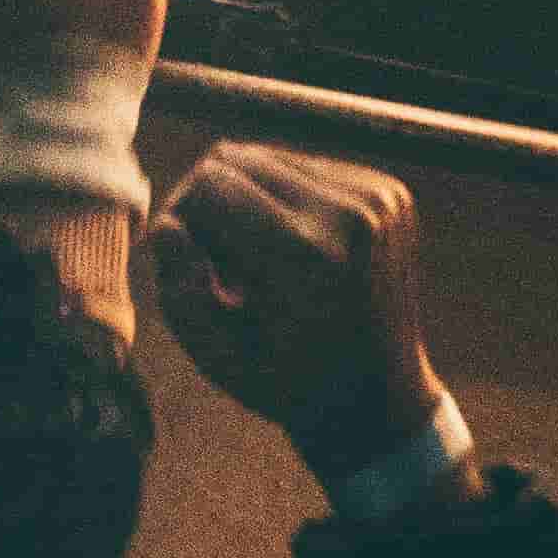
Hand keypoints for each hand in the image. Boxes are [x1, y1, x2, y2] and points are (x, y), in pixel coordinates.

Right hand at [148, 142, 447, 478]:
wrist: (381, 398)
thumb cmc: (292, 388)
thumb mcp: (220, 362)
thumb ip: (181, 293)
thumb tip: (166, 226)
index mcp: (307, 256)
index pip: (212, 184)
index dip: (181, 214)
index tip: (182, 257)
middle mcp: (349, 214)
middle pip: (240, 159)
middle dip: (211, 204)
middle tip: (215, 264)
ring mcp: (377, 199)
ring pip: (274, 158)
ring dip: (249, 201)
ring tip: (255, 263)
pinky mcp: (391, 194)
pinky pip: (312, 169)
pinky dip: (288, 202)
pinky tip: (292, 255)